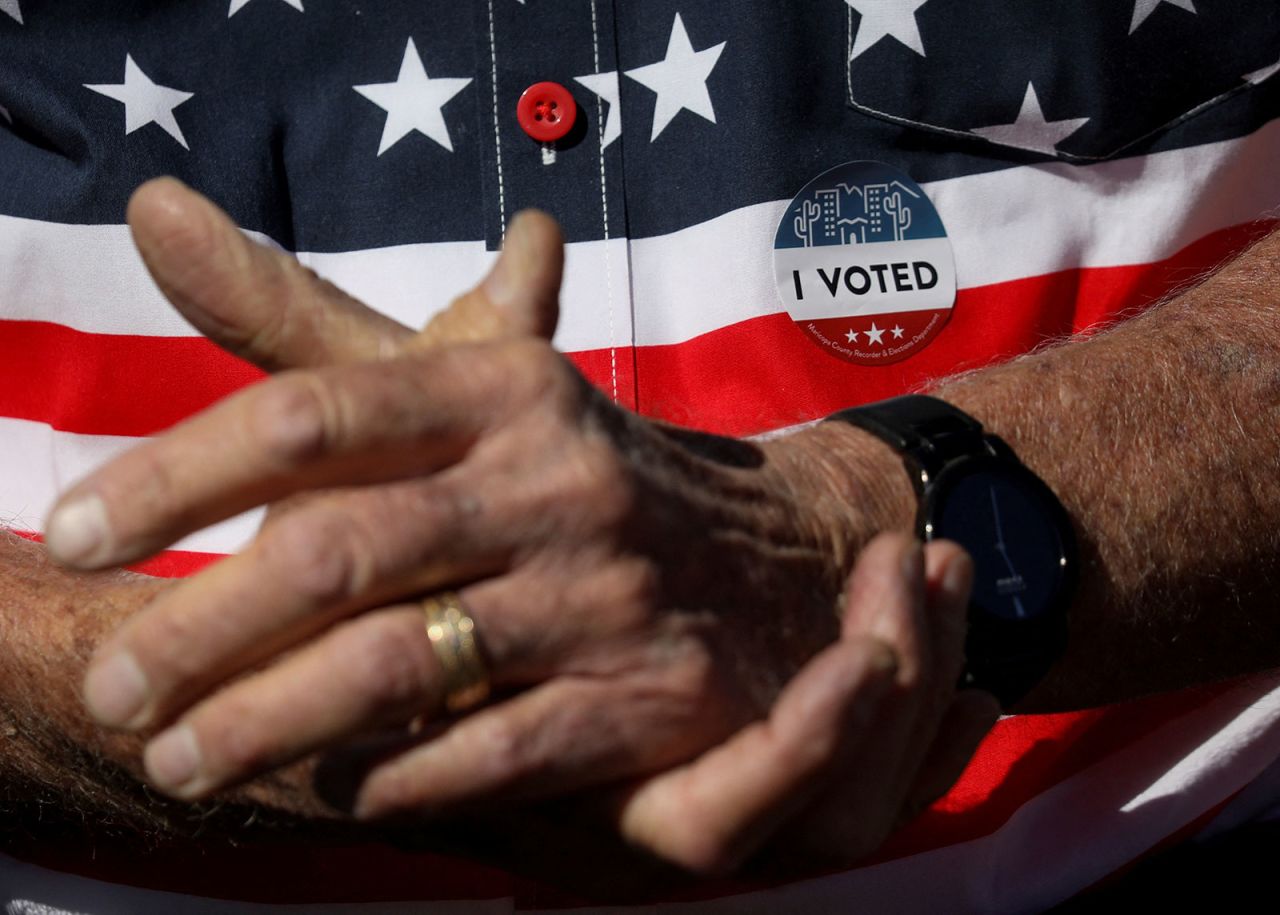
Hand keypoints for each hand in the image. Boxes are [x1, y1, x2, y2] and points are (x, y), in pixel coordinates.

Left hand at [49, 180, 995, 873]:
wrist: (776, 554)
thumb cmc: (569, 469)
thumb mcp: (461, 383)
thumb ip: (304, 324)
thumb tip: (154, 215)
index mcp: (504, 386)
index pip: (319, 410)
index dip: (184, 471)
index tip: (83, 532)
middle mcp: (557, 478)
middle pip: (345, 553)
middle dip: (206, 633)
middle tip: (115, 692)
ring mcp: (609, 589)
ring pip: (407, 665)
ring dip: (274, 724)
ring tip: (181, 758)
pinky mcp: (649, 694)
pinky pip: (497, 748)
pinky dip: (401, 777)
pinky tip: (337, 791)